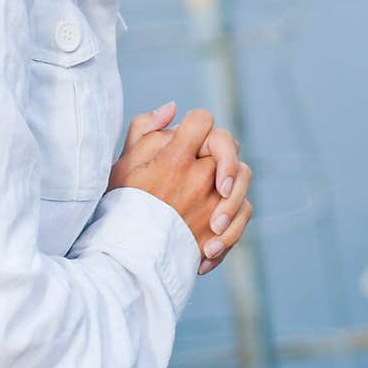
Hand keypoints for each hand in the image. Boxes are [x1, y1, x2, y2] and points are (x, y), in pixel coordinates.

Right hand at [106, 101, 251, 274]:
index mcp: (175, 158)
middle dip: (214, 149)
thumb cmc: (123, 207)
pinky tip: (212, 220)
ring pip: (243, 176)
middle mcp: (199, 179)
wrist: (128, 259)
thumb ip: (146, 129)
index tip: (185, 138)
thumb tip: (173, 108)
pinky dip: (233, 212)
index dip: (195, 124)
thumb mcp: (124, 162)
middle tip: (197, 162)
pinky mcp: (221, 231)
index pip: (202, 120)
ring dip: (229, 178)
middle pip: (228, 145)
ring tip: (210, 189)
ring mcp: (213, 205)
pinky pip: (245, 212)